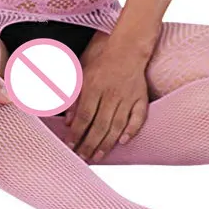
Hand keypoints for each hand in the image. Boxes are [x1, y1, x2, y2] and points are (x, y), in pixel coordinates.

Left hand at [64, 31, 149, 161]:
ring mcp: (128, 97)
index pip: (84, 115)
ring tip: (98, 156)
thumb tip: (67, 121)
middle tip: (82, 158)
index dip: (77, 132)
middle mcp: (111, 94)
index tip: (70, 145)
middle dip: (90, 144)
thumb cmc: (102, 64)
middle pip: (100, 124)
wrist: (127, 50)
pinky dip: (132, 130)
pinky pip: (138, 117)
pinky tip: (123, 141)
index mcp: (94, 87)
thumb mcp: (82, 77)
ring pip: (117, 125)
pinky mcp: (141, 98)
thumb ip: (74, 98)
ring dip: (107, 143)